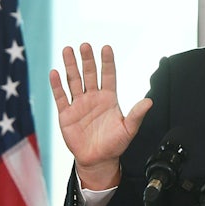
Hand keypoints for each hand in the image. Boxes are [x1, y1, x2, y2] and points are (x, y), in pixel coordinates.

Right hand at [49, 43, 152, 189]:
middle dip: (87, 60)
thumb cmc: (115, 144)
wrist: (98, 160)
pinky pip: (61, 97)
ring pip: (73, 80)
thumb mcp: (129, 129)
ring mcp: (79, 104)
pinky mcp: (66, 114)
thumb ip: (136, 115)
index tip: (106, 48)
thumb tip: (149, 101)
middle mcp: (93, 97)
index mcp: (109, 98)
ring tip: (67, 50)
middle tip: (85, 45)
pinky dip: (57, 85)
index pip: (108, 75)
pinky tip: (55, 73)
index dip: (107, 62)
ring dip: (70, 66)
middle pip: (89, 74)